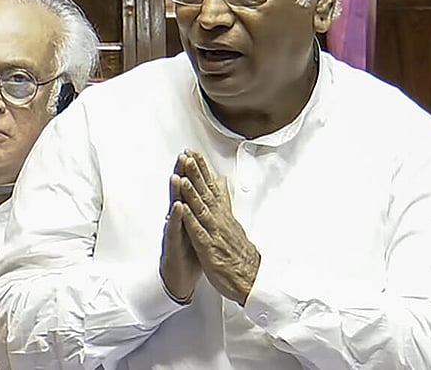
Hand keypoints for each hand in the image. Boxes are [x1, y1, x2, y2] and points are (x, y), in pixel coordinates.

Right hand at [159, 170, 200, 303]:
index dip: (192, 173)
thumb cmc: (189, 253)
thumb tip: (208, 195)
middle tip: (183, 157)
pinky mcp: (173, 246)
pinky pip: (174, 231)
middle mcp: (180, 221)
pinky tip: (177, 208)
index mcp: (189, 216)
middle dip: (182, 175)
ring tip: (177, 177)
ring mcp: (175, 232)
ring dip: (175, 193)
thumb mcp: (198, 228)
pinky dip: (176, 219)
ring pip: (175, 209)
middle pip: (181, 194)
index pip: (190, 190)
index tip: (194, 154)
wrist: (180, 278)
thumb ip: (201, 210)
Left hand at [177, 150, 260, 305]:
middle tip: (187, 154)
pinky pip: (197, 231)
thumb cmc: (238, 252)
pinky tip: (182, 207)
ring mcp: (214, 232)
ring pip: (201, 208)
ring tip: (184, 174)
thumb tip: (221, 182)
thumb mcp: (232, 222)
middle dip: (196, 172)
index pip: (211, 186)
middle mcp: (219, 219)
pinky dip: (190, 218)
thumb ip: (224, 201)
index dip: (202, 169)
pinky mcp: (208, 247)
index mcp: (222, 214)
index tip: (194, 152)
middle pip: (206, 192)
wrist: (249, 278)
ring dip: (192, 191)